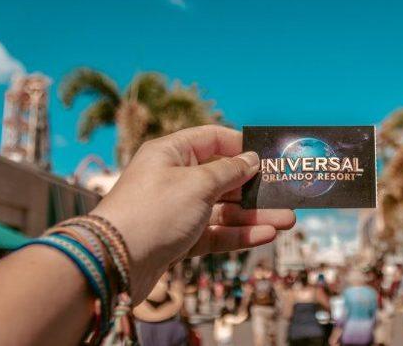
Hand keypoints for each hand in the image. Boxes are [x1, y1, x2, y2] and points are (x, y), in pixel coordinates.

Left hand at [90, 125, 295, 300]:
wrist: (114, 263)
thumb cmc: (153, 212)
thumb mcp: (197, 184)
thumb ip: (229, 171)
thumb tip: (250, 160)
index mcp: (170, 154)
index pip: (211, 139)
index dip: (241, 146)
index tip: (268, 157)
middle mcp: (173, 179)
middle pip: (223, 179)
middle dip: (255, 188)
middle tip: (285, 194)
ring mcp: (176, 211)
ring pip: (223, 210)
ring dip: (254, 216)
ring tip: (287, 221)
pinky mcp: (179, 240)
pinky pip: (215, 233)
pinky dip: (239, 234)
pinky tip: (265, 235)